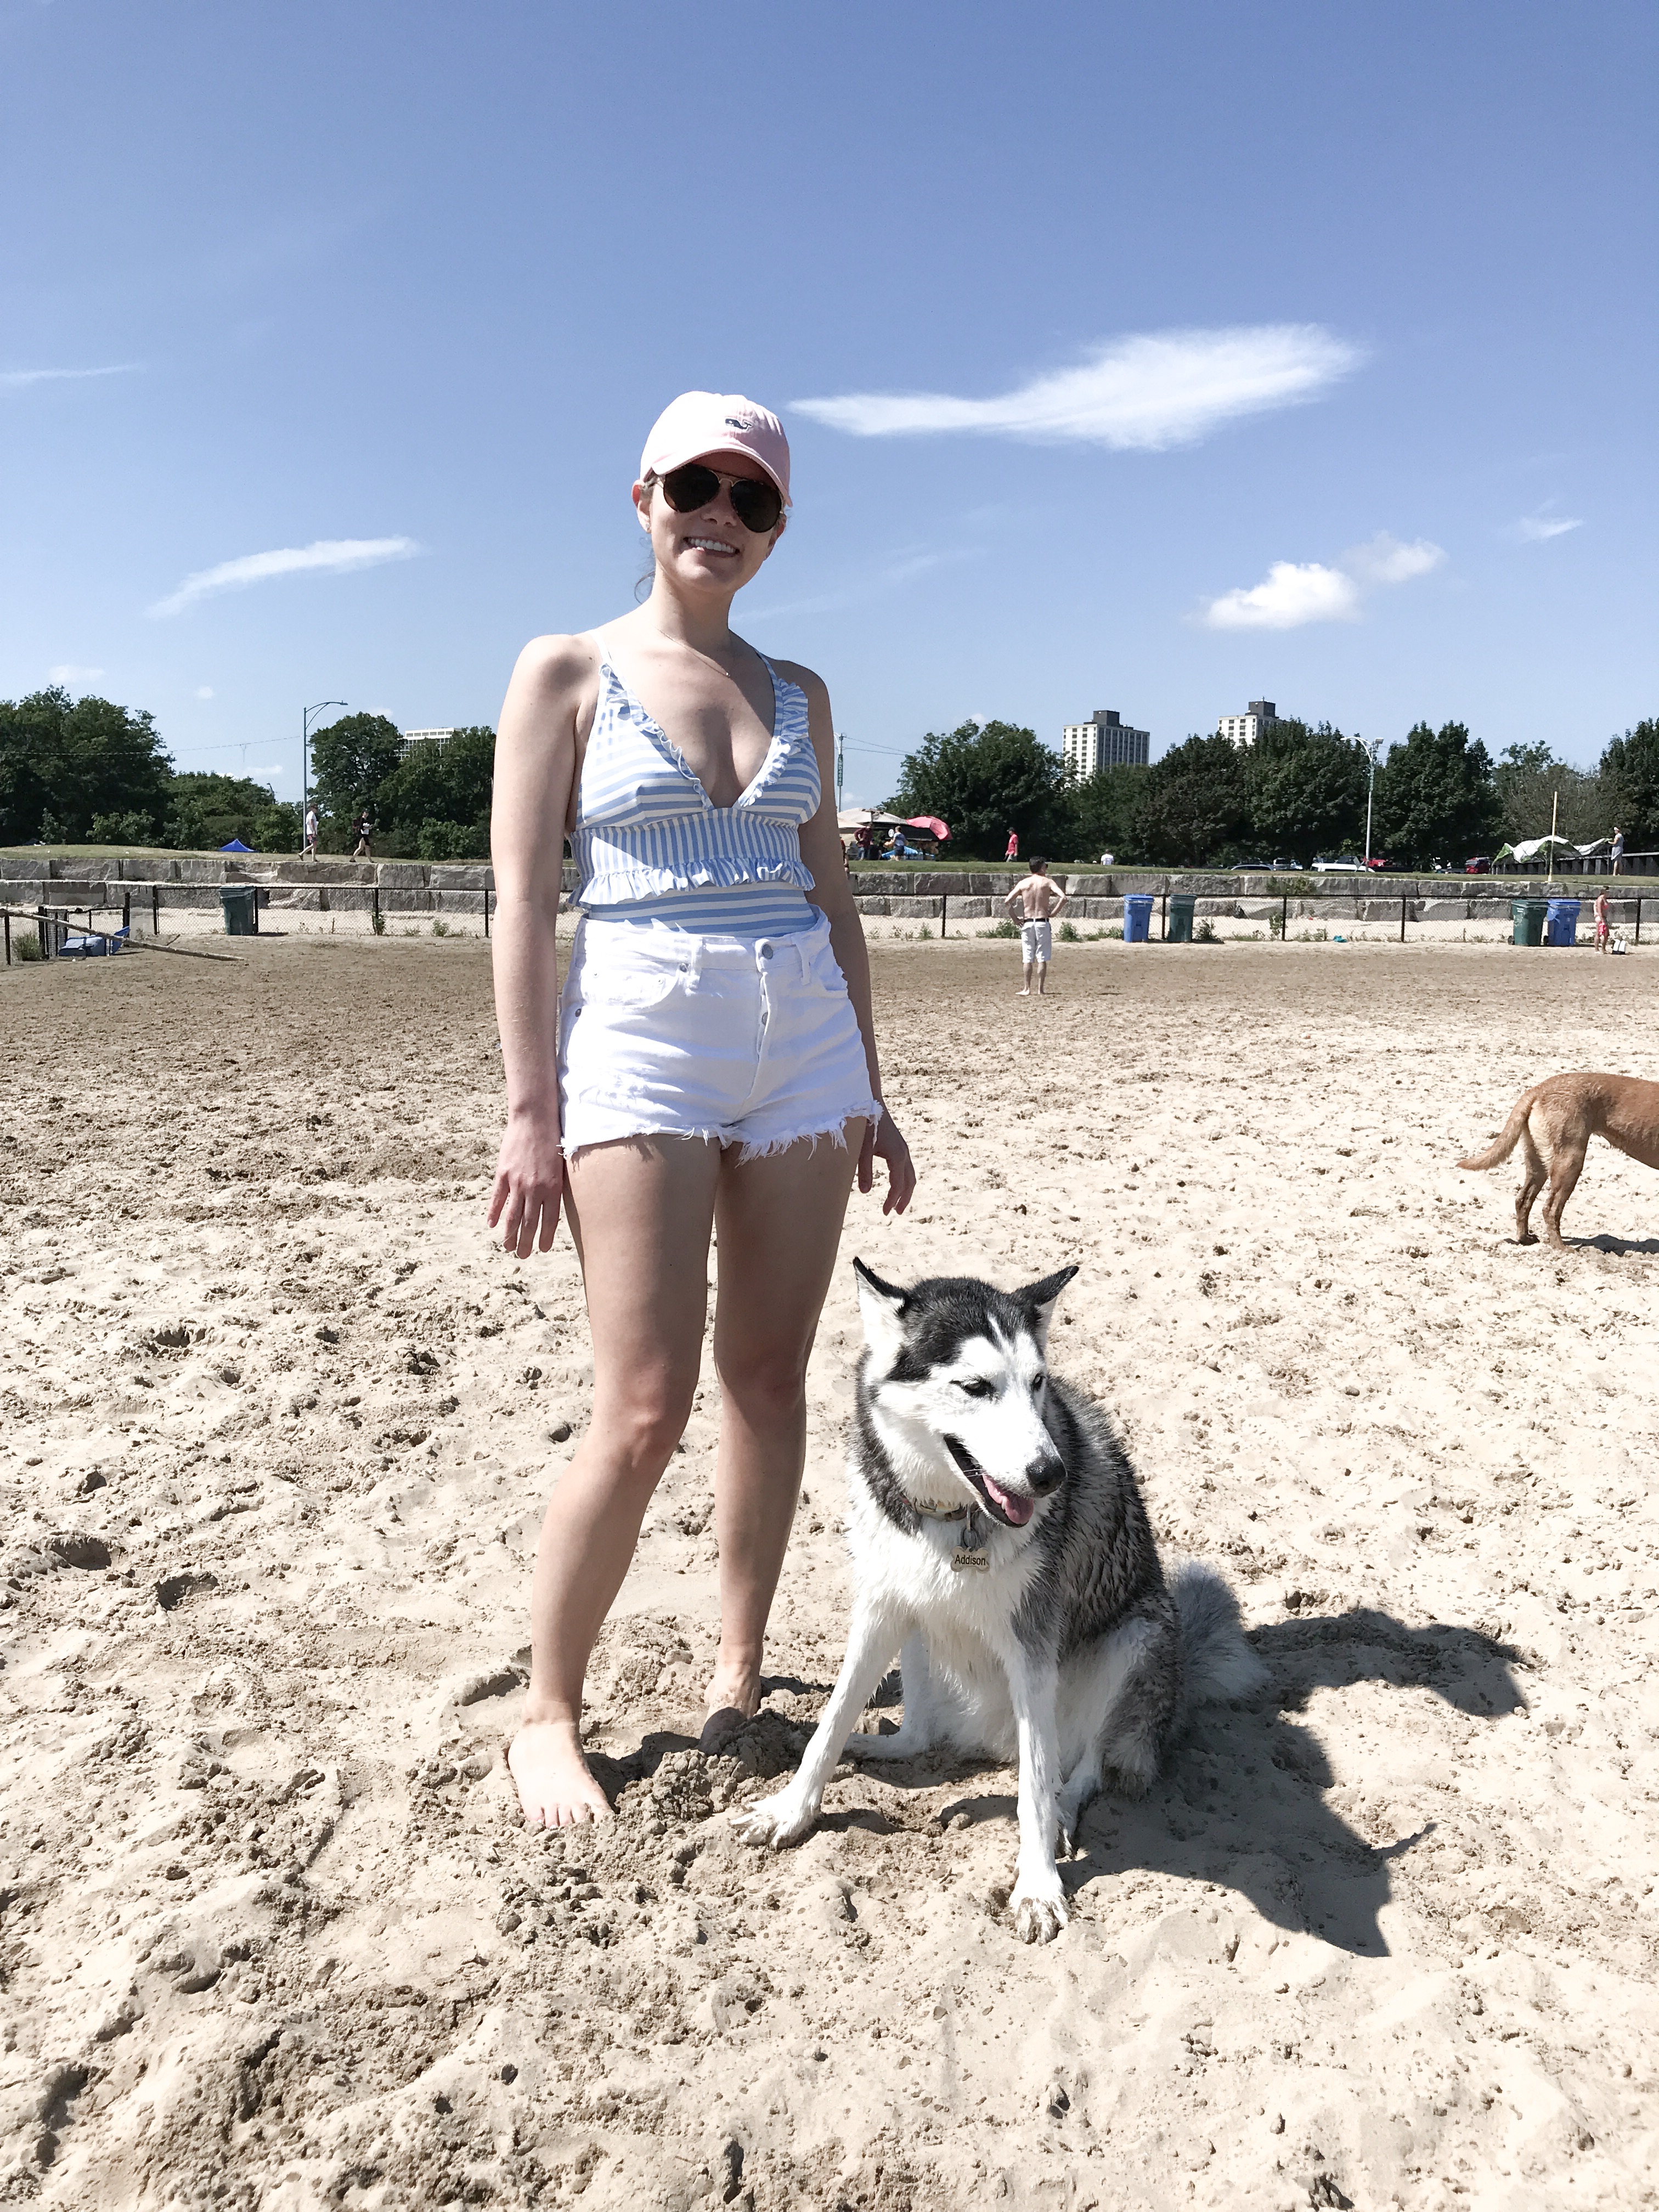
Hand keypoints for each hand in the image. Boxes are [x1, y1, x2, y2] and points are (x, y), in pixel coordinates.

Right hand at [487, 1108, 564, 1256]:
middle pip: (529, 1222)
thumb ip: (555, 1188)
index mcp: (553, 1188)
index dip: (545, 1237)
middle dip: (526, 1242)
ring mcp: (517, 1182)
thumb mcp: (561, 1167)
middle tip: (523, 1256)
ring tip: (508, 1248)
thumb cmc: (553, 1142)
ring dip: (509, 1234)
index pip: (549, 1220)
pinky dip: (493, 1213)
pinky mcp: (503, 1173)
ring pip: (512, 1215)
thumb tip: (551, 1210)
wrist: (535, 1120)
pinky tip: (491, 1225)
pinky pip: (497, 1199)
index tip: (542, 1249)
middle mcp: (535, 1188)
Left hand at [859, 1111, 915, 1215]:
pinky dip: (903, 1180)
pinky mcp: (899, 1146)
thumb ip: (864, 1171)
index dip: (893, 1200)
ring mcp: (903, 1149)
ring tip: (897, 1203)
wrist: (870, 1103)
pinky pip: (905, 1168)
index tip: (885, 1212)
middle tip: (896, 1213)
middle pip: (910, 1182)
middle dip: (904, 1199)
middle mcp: (904, 1154)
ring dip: (905, 1190)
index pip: (898, 1185)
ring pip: (910, 1175)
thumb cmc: (865, 1125)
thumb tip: (865, 1192)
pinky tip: (894, 1183)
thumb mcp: (862, 1150)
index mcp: (897, 1157)